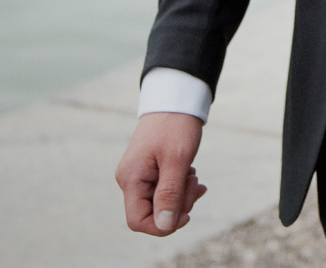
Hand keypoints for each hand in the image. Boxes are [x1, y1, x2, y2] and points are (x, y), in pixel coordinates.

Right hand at [115, 111, 206, 235]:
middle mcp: (130, 180)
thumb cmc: (175, 126)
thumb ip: (170, 195)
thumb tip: (164, 226)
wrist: (175, 99)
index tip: (187, 213)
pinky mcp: (149, 171)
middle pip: (152, 213)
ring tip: (193, 174)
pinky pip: (164, 191)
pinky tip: (191, 174)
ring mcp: (139, 176)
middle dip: (178, 206)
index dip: (163, 225)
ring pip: (161, 203)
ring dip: (182, 195)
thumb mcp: (177, 161)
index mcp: (131, 179)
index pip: (138, 221)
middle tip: (195, 183)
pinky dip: (180, 187)